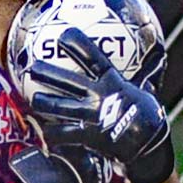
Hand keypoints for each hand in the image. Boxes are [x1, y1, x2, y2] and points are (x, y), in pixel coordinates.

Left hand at [29, 27, 173, 182]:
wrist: (148, 147)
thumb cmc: (147, 117)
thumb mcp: (144, 91)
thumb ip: (137, 77)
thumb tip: (150, 56)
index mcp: (113, 83)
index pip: (94, 58)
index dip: (78, 45)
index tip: (63, 35)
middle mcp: (100, 97)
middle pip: (67, 81)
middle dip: (47, 73)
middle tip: (32, 67)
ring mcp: (92, 117)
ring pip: (59, 107)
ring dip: (43, 102)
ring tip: (32, 99)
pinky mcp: (88, 137)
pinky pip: (64, 134)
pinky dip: (53, 135)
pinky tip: (43, 135)